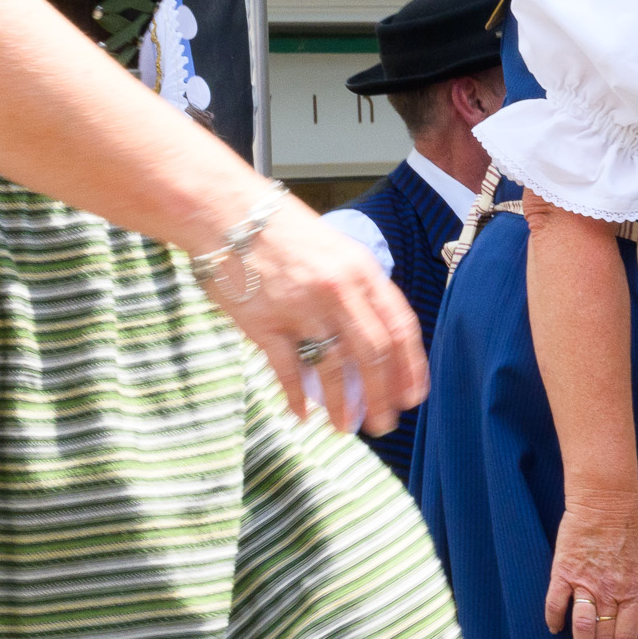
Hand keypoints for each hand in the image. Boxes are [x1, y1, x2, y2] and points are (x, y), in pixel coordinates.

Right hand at [202, 195, 427, 434]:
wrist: (224, 210)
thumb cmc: (280, 230)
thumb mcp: (336, 249)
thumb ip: (359, 289)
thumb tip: (378, 337)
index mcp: (361, 271)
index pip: (399, 327)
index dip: (410, 367)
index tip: (413, 396)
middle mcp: (337, 290)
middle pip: (373, 354)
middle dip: (382, 396)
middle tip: (384, 424)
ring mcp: (299, 307)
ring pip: (332, 367)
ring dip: (343, 404)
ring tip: (347, 427)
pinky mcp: (262, 322)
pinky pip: (287, 369)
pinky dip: (296, 397)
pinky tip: (302, 415)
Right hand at [545, 479, 637, 638]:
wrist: (605, 500)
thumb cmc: (628, 527)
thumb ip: (634, 588)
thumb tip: (628, 609)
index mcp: (633, 590)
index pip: (627, 635)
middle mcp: (610, 591)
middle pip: (604, 637)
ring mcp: (586, 583)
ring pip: (582, 628)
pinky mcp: (564, 572)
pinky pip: (555, 605)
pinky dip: (553, 621)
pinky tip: (555, 628)